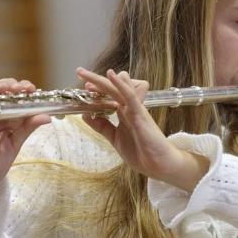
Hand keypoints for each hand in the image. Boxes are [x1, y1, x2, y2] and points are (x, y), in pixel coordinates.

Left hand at [76, 67, 207, 190]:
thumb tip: (86, 115)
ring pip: (118, 89)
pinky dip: (121, 85)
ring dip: (102, 80)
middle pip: (110, 90)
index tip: (82, 87)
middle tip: (79, 72)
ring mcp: (135, 109)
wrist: (158, 164)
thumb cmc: (141, 152)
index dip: (95, 90)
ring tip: (86, 74)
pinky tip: (113, 75)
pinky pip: (130, 96)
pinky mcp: (140, 114)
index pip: (107, 97)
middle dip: (94, 81)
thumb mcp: (114, 137)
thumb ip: (102, 126)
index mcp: (123, 113)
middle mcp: (129, 108)